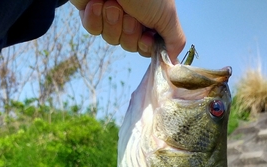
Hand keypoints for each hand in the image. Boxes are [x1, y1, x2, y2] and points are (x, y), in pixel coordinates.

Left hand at [69, 0, 185, 58]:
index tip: (146, 38)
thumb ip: (175, 40)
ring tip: (113, 3)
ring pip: (111, 39)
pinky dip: (96, 18)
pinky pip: (93, 29)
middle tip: (130, 14)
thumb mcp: (168, 15)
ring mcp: (111, 13)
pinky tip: (97, 3)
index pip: (147, 47)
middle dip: (129, 32)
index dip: (145, 46)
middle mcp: (133, 15)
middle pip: (129, 45)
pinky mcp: (92, 10)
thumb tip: (173, 61)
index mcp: (151, 16)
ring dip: (113, 22)